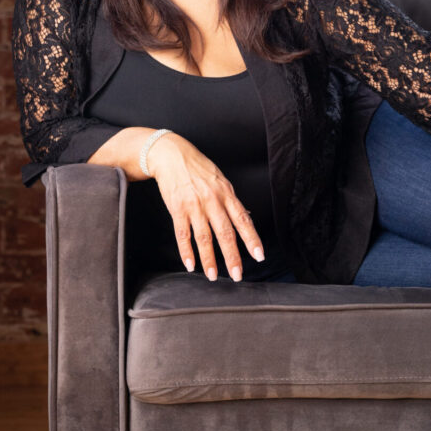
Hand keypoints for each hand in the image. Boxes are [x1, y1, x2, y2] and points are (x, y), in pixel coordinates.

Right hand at [146, 132, 264, 280]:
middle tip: (237, 275)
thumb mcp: (220, 180)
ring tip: (212, 276)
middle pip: (225, 233)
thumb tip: (245, 217)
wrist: (171, 155)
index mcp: (226, 193)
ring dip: (208, 260)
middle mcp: (212, 201)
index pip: (242, 220)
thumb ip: (231, 201)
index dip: (252, 239)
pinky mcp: (177, 209)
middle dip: (232, 256)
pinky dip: (186, 252)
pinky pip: (182, 234)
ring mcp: (194, 206)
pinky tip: (190, 265)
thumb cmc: (198, 167)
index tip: (259, 256)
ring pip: (203, 238)